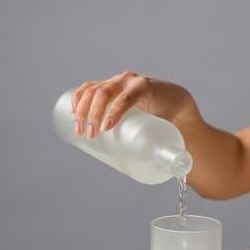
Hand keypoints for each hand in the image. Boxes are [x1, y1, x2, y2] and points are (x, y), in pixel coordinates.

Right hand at [70, 71, 198, 139]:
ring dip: (82, 109)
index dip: (115, 112)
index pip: (126, 97)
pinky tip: (72, 111)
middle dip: (93, 115)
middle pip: (105, 93)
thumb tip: (177, 169)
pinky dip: (78, 97)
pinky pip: (89, 87)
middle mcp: (129, 80)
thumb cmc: (173, 116)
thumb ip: (174, 142)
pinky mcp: (109, 86)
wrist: (173, 98)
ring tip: (79, 131)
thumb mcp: (174, 123)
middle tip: (91, 137)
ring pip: (94, 89)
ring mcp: (117, 81)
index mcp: (145, 87)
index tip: (105, 129)